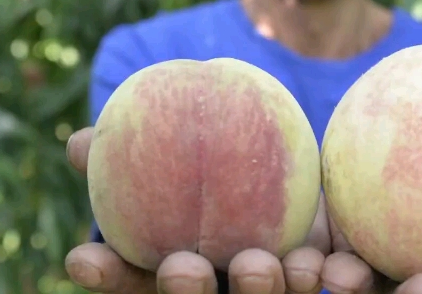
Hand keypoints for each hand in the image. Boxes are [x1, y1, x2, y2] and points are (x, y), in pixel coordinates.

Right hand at [64, 127, 329, 293]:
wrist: (321, 183)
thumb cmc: (230, 170)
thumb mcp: (186, 154)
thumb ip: (130, 152)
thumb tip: (78, 142)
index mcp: (188, 274)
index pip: (137, 282)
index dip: (110, 275)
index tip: (81, 257)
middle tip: (184, 266)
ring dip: (267, 292)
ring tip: (264, 264)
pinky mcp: (338, 290)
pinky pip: (342, 293)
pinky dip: (343, 286)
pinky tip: (342, 272)